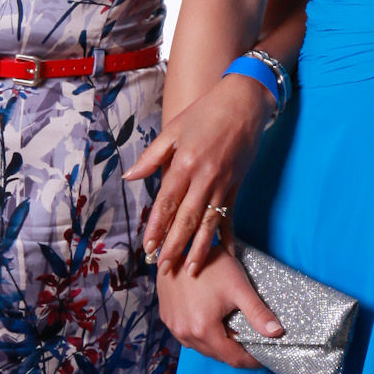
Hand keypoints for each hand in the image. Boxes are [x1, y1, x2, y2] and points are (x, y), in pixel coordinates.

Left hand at [135, 73, 273, 272]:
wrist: (244, 103)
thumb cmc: (205, 113)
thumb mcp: (173, 129)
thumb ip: (152, 156)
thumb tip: (130, 177)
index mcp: (185, 164)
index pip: (167, 203)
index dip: (157, 227)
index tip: (148, 247)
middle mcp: (205, 178)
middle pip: (186, 219)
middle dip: (174, 246)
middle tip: (164, 268)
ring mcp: (223, 184)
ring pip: (208, 223)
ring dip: (198, 248)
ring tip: (189, 269)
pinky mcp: (236, 187)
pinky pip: (230, 217)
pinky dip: (227, 237)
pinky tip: (225, 254)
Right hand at [158, 241, 282, 364]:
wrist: (176, 250)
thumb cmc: (208, 265)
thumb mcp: (238, 287)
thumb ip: (258, 312)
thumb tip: (276, 332)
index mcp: (204, 329)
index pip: (233, 358)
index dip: (251, 361)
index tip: (262, 356)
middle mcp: (186, 334)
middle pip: (218, 356)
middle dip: (236, 352)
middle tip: (251, 341)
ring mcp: (174, 328)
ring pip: (202, 348)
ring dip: (219, 345)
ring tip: (233, 331)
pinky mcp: (168, 320)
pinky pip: (189, 338)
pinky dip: (203, 336)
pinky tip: (212, 323)